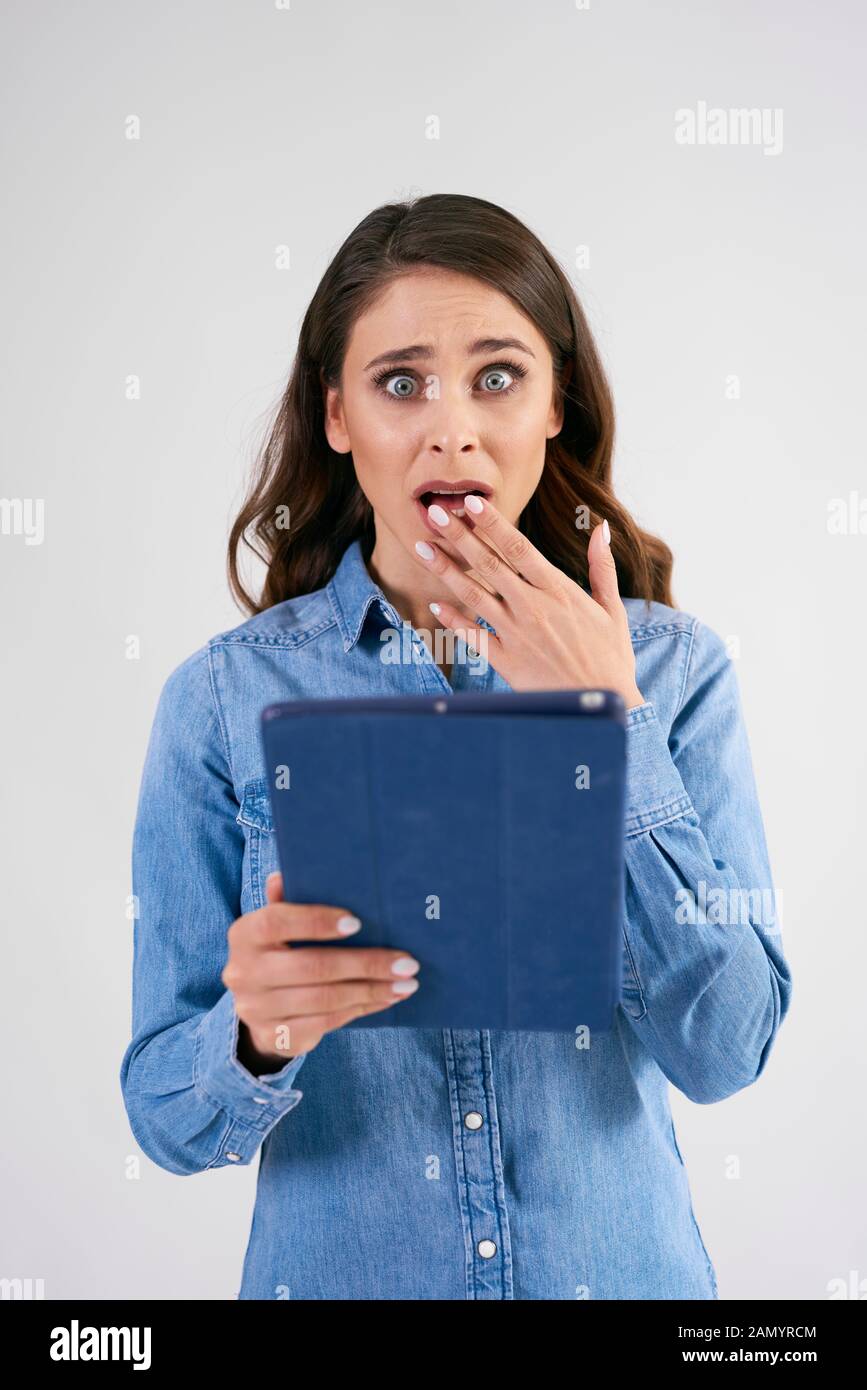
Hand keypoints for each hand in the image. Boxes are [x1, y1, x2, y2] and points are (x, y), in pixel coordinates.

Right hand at [221, 871, 420, 1069]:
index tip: (359, 922)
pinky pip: (326, 1023)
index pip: (277, 921)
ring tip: (406, 983)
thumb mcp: (279, 924)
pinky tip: (386, 999)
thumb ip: (288, 900)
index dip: (317, 921)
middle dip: (366, 964)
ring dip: (372, 990)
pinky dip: (361, 1009)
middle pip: (312, 967)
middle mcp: (243, 972)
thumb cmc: (279, 950)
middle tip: (407, 962)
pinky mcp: (275, 1036)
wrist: (257, 1007)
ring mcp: (257, 1009)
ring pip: (324, 1000)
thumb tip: (286, 874)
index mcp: (244, 934)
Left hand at [412, 497, 645, 708]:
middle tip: (433, 513)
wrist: (602, 704)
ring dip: (445, 570)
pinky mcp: (506, 661)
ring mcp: (517, 634)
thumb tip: (601, 528)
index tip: (470, 502)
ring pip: (474, 595)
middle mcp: (534, 607)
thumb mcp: (613, 609)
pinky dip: (453, 621)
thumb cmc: (610, 658)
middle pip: (489, 564)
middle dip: (458, 536)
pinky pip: (473, 637)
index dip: (492, 523)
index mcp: (559, 590)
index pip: (519, 547)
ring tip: (422, 548)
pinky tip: (434, 606)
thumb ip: (603, 567)